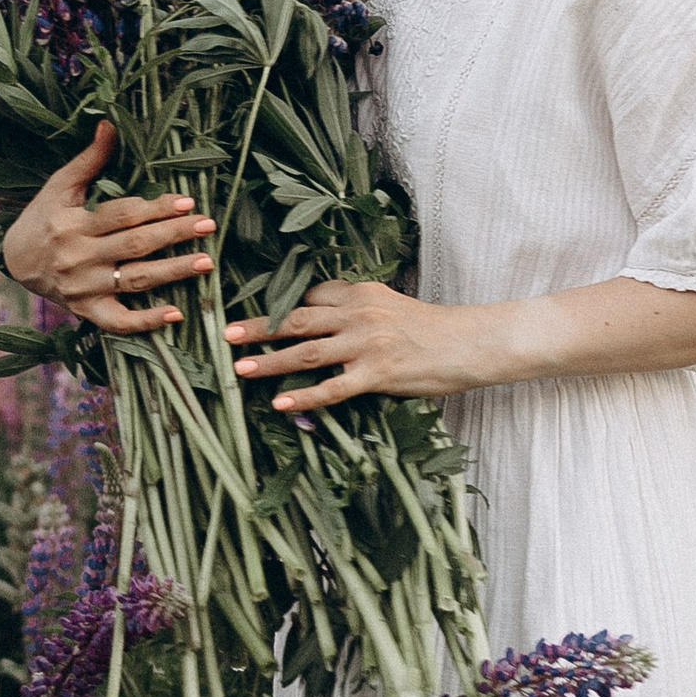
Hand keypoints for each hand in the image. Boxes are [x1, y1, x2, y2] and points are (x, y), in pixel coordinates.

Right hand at [2, 123, 216, 334]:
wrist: (15, 261)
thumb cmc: (44, 216)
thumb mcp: (61, 185)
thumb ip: (90, 158)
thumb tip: (110, 123)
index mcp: (72, 224)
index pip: (122, 215)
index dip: (155, 208)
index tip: (187, 201)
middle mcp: (78, 258)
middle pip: (134, 246)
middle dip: (174, 235)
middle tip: (208, 226)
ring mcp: (83, 288)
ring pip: (135, 281)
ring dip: (172, 272)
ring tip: (205, 262)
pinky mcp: (87, 311)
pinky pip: (119, 321)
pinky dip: (146, 321)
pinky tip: (176, 314)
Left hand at [225, 276, 480, 413]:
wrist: (469, 343)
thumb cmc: (430, 328)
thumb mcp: (390, 305)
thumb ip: (355, 309)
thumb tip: (321, 318)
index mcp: (360, 293)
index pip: (310, 296)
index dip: (279, 305)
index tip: (250, 313)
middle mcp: (359, 314)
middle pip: (297, 319)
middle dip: (259, 326)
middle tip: (226, 333)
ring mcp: (367, 344)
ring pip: (307, 352)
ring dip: (269, 361)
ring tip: (239, 367)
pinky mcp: (378, 374)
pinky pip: (333, 388)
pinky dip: (304, 397)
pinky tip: (281, 404)